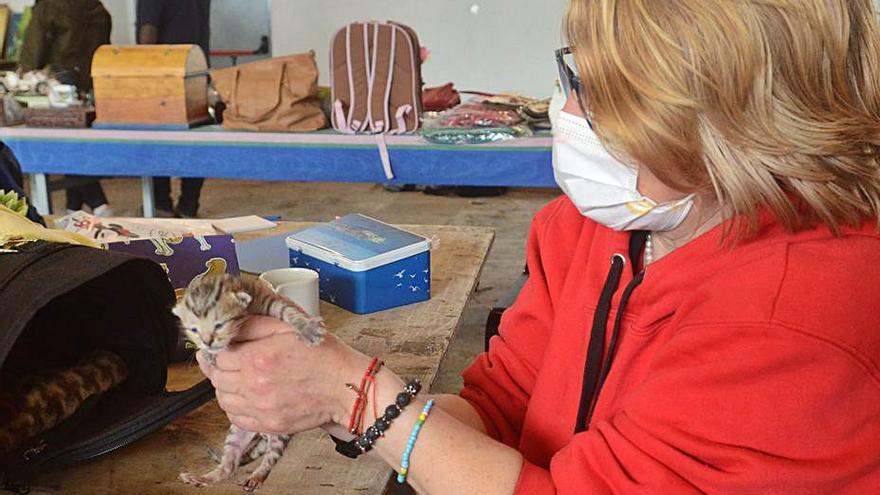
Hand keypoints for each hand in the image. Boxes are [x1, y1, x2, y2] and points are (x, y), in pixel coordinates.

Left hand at [197, 316, 370, 433]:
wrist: (345, 387)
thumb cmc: (324, 355)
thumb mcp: (291, 327)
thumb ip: (258, 323)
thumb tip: (232, 323)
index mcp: (257, 358)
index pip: (218, 355)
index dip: (219, 349)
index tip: (222, 347)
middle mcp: (254, 385)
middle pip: (217, 378)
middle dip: (219, 368)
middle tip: (228, 361)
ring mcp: (261, 408)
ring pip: (223, 399)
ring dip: (226, 388)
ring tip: (238, 379)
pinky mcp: (269, 425)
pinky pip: (236, 418)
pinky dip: (235, 408)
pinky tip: (247, 397)